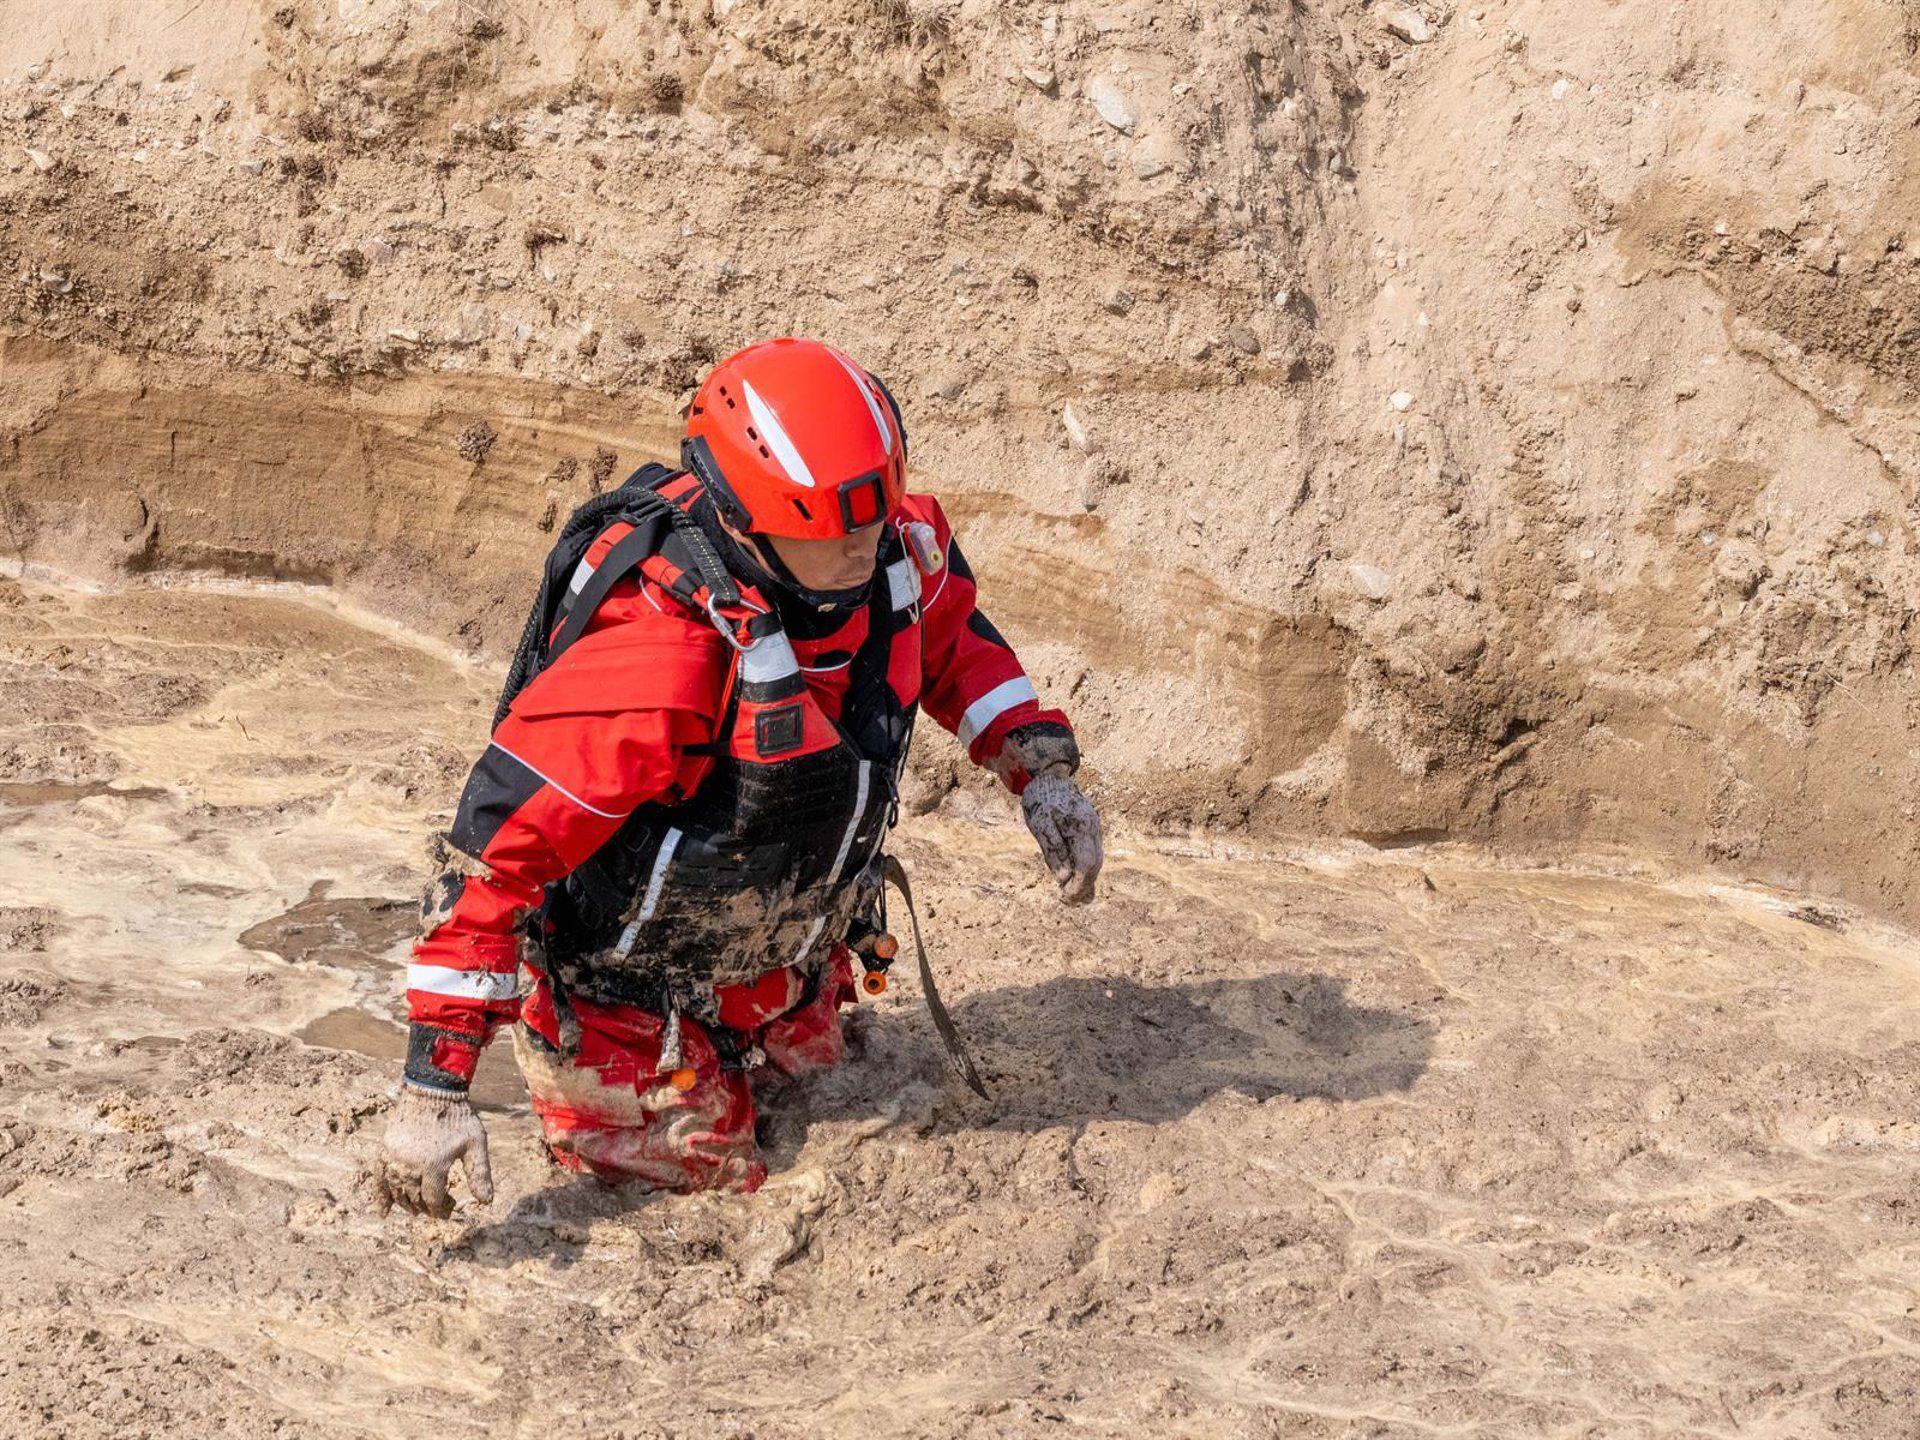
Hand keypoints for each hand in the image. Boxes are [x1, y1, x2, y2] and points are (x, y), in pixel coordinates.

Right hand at [372, 1084, 493, 1217]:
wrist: (433, 1090)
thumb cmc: (458, 1117)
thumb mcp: (476, 1143)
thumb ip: (479, 1173)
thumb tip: (486, 1201)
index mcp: (433, 1165)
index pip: (434, 1200)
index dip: (441, 1209)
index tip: (448, 1210)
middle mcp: (410, 1165)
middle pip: (414, 1198)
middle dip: (425, 1207)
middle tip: (434, 1209)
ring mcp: (394, 1158)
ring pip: (397, 1191)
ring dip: (406, 1204)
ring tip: (416, 1209)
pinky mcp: (384, 1150)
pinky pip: (378, 1179)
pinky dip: (380, 1196)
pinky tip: (383, 1211)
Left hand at [1022, 769, 1102, 903]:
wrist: (1049, 776)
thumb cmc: (1041, 799)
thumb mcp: (1039, 823)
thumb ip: (1052, 850)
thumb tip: (1063, 877)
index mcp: (1081, 828)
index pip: (1086, 865)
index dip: (1078, 885)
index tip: (1065, 898)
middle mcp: (1093, 829)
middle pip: (1094, 866)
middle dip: (1082, 886)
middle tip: (1066, 902)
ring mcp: (1094, 829)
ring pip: (1095, 861)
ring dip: (1085, 880)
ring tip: (1070, 896)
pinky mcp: (1090, 829)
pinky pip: (1091, 853)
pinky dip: (1084, 868)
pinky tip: (1074, 879)